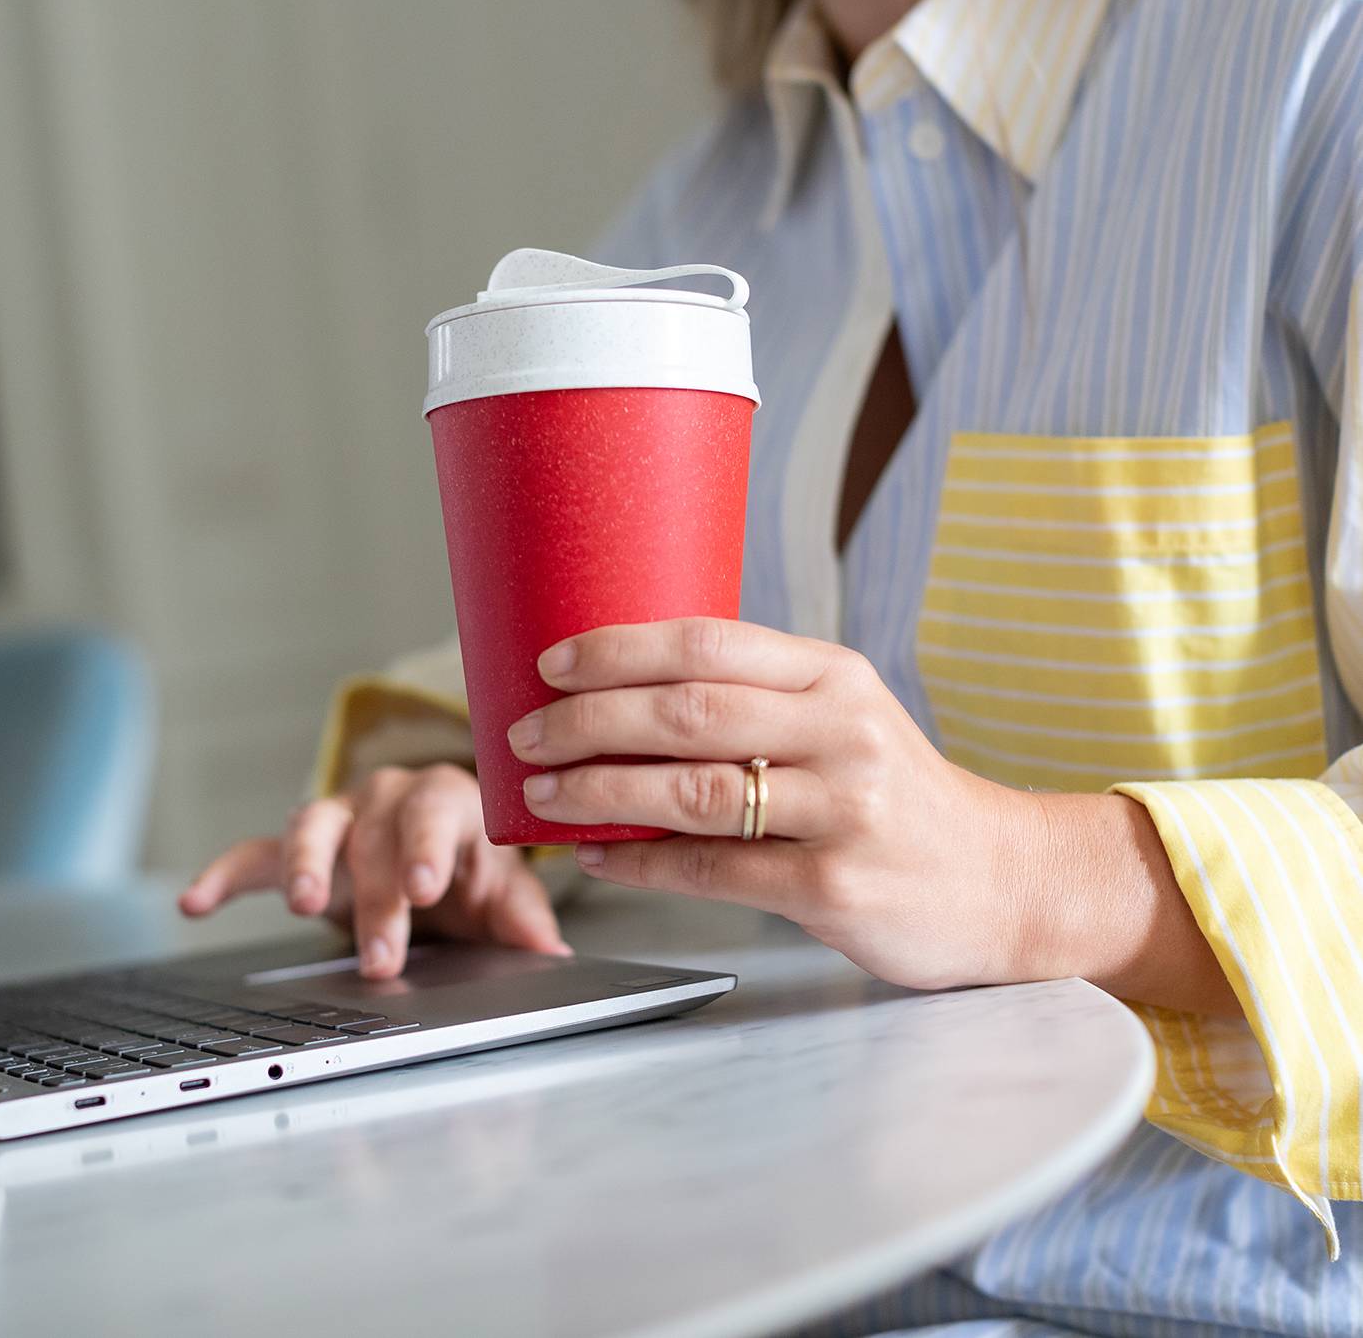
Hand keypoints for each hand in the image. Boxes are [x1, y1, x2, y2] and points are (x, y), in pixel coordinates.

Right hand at [179, 763, 571, 978]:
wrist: (439, 856)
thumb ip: (523, 920)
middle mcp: (390, 797)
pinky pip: (257, 853)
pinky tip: (196, 902)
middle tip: (382, 957)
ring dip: (305, 867)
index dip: (426, 847)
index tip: (424, 887)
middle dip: (378, 899)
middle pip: (375, 836)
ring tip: (302, 905)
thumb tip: (551, 955)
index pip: (436, 812)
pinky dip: (226, 874)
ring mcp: (340, 815)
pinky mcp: (301, 843)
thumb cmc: (472, 867)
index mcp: (449, 800)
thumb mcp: (505, 893)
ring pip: (314, 827)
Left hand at [508, 618, 1235, 1010]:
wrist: (1002, 878)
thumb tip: (623, 702)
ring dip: (600, 790)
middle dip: (588, 719)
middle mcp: (842, 730)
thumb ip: (755, 702)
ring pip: (693, 789)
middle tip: (525, 730)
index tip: (551, 661)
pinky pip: (713, 869)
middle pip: (688, 710)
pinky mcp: (836, 885)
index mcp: (833, 675)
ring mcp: (843, 809)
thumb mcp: (844, 718)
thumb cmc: (898, 794)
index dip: (618, 648)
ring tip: (543, 793)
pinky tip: (600, 857)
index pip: (708, 642)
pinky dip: (643, 862)